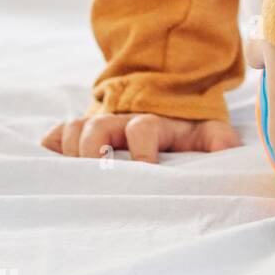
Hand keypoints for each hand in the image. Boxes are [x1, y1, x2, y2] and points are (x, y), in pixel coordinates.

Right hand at [40, 112, 241, 162]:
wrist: (164, 100)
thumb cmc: (186, 126)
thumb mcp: (208, 130)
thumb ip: (219, 139)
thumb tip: (227, 150)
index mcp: (154, 120)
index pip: (143, 127)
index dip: (143, 148)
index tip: (147, 170)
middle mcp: (120, 120)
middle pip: (97, 127)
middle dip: (93, 149)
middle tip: (95, 172)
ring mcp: (97, 123)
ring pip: (73, 128)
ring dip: (70, 149)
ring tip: (73, 174)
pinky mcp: (80, 131)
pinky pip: (55, 134)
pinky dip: (48, 147)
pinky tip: (46, 166)